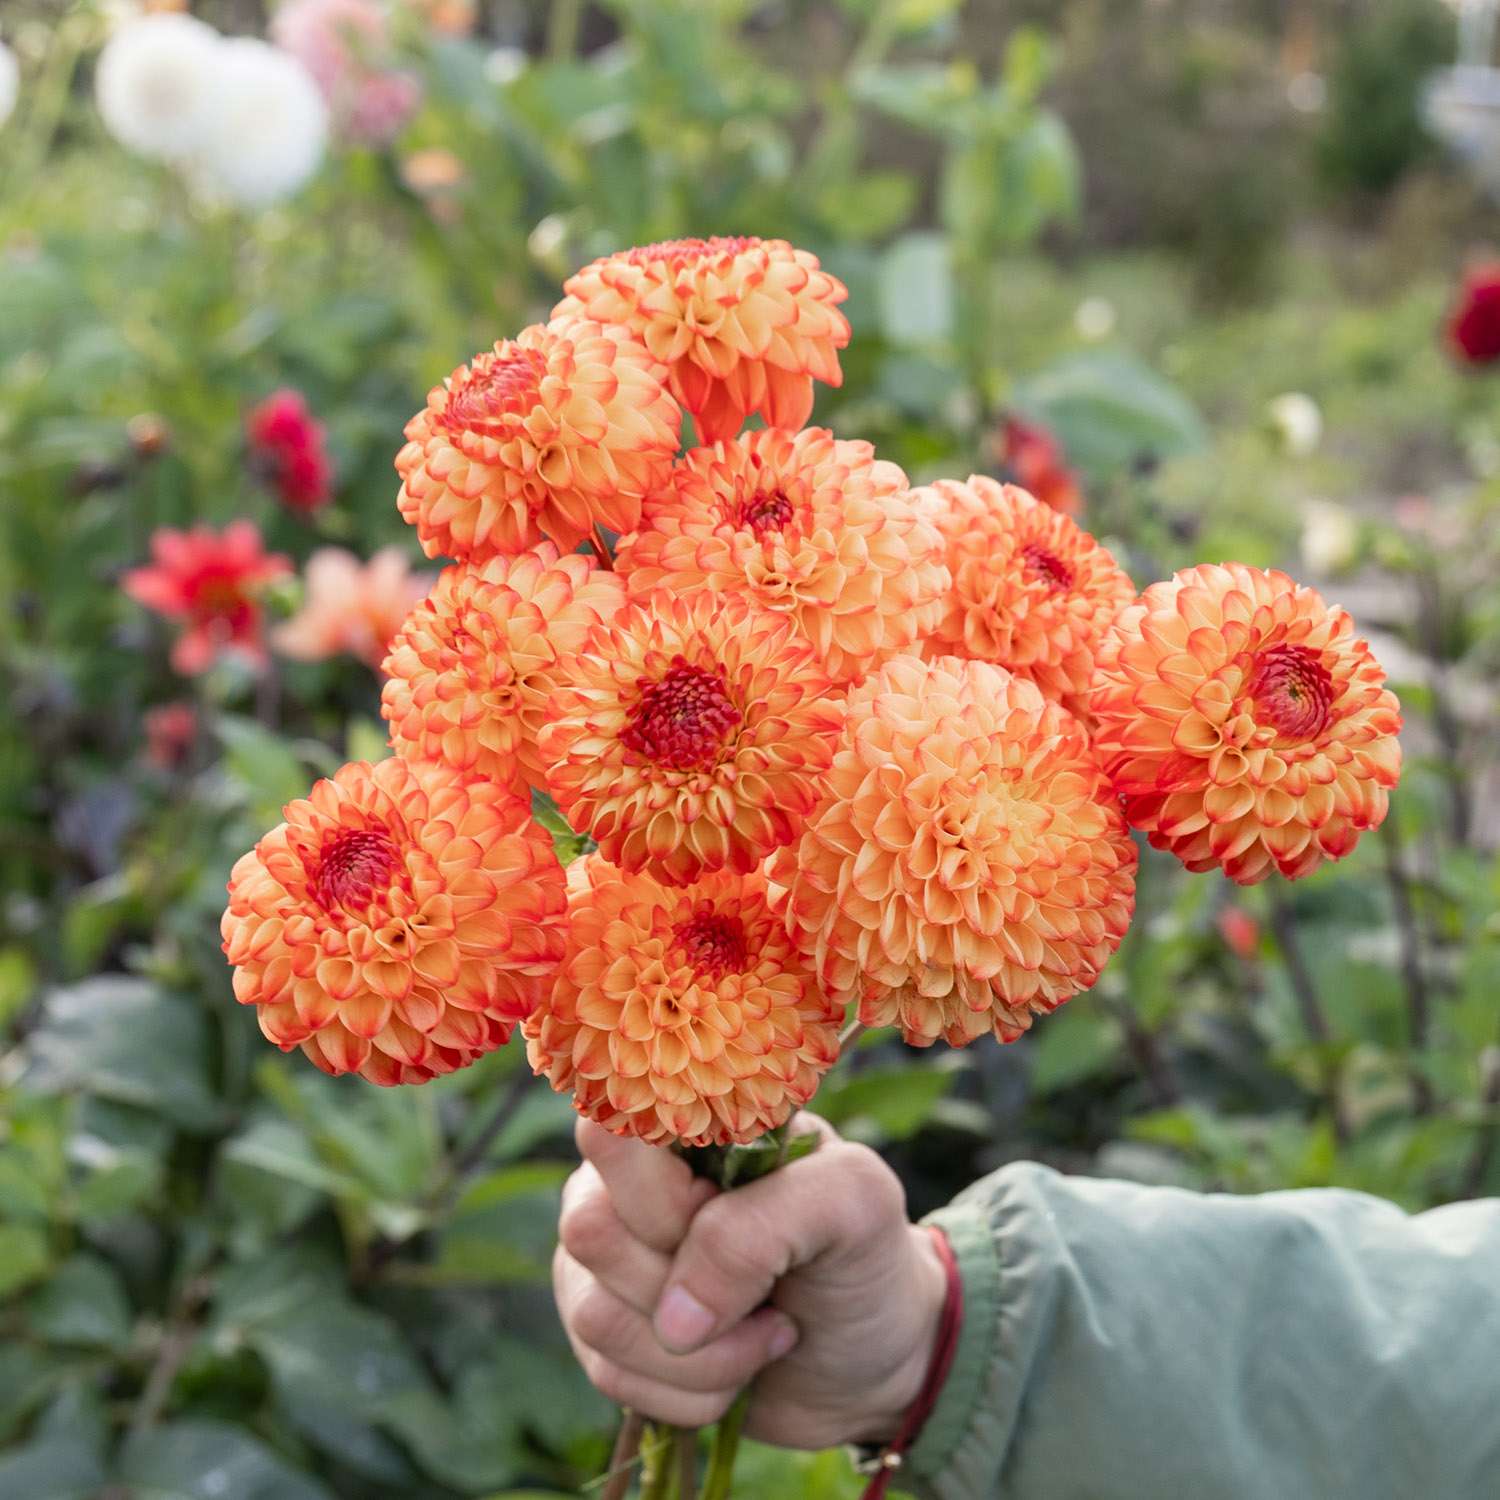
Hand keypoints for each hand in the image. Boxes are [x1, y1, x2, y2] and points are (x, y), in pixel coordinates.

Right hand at [553, 1115, 947, 1449]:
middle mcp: (631, 1181)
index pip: (609, 1128)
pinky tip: (740, 1366)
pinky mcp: (608, 1334)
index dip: (661, 1196)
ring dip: (700, 1355)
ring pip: (594, 1314)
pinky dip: (688, 1391)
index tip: (726, 1217)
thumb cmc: (864, 1256)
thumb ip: (760, 1227)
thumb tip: (674, 1316)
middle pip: (591, 1230)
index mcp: (686, 1125)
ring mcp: (612, 1259)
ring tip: (767, 1331)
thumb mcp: (851, 1206)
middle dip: (690, 1284)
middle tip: (770, 1287)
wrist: (874, 1358)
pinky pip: (608, 1373)